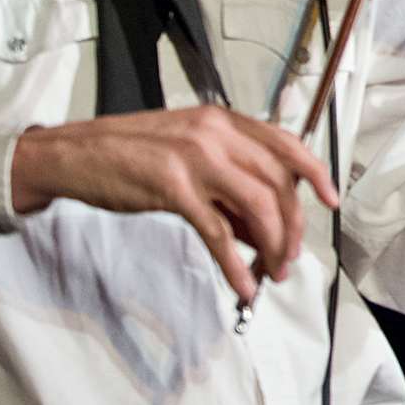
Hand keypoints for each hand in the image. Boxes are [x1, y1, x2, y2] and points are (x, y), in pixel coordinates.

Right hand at [11, 105, 340, 305]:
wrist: (74, 154)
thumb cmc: (131, 153)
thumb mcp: (188, 152)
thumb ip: (227, 182)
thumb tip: (262, 226)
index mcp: (223, 120)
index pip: (285, 143)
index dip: (313, 172)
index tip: (329, 199)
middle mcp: (216, 133)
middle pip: (278, 182)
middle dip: (292, 226)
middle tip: (288, 259)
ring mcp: (196, 159)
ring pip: (258, 207)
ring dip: (272, 247)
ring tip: (271, 275)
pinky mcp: (173, 189)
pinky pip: (219, 233)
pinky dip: (236, 265)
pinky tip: (242, 285)